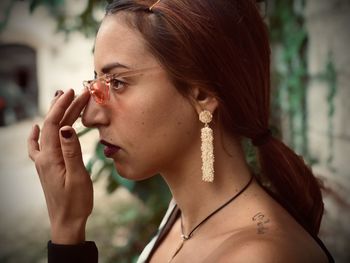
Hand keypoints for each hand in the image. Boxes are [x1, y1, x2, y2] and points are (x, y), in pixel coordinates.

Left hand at [27, 89, 91, 243]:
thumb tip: (66, 127)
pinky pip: (40, 143)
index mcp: (50, 158)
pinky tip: (39, 127)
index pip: (53, 124)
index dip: (63, 106)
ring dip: (57, 115)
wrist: (66, 221)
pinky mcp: (47, 166)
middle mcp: (43, 157)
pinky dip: (40, 132)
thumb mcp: (77, 177)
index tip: (75, 92)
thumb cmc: (75, 202)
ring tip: (64, 99)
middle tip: (77, 91)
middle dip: (64, 106)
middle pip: (50, 125)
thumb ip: (71, 151)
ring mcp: (43, 161)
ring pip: (48, 132)